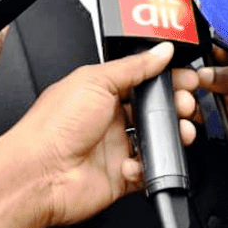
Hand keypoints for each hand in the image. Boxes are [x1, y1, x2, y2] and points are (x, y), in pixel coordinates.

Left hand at [14, 42, 196, 227]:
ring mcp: (114, 148)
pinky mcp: (120, 175)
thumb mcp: (96, 80)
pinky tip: (138, 161)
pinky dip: (151, 167)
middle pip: (153, 110)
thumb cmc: (53, 126)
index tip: (187, 78)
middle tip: (186, 103)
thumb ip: (133, 67)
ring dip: (172, 136)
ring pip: (156, 140)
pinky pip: (147, 171)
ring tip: (180, 131)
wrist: (40, 173)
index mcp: (100, 91)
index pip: (141, 80)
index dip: (165, 78)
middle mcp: (108, 118)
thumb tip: (160, 51)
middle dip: (175, 106)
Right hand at [185, 62, 227, 205]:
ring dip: (190, 93)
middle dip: (194, 73)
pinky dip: (192, 113)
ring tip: (187, 94)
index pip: (223, 56)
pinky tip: (190, 110)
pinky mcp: (222, 127)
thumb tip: (207, 72)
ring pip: (201, 94)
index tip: (192, 52)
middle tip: (188, 77)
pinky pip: (202, 117)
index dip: (207, 52)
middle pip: (207, 75)